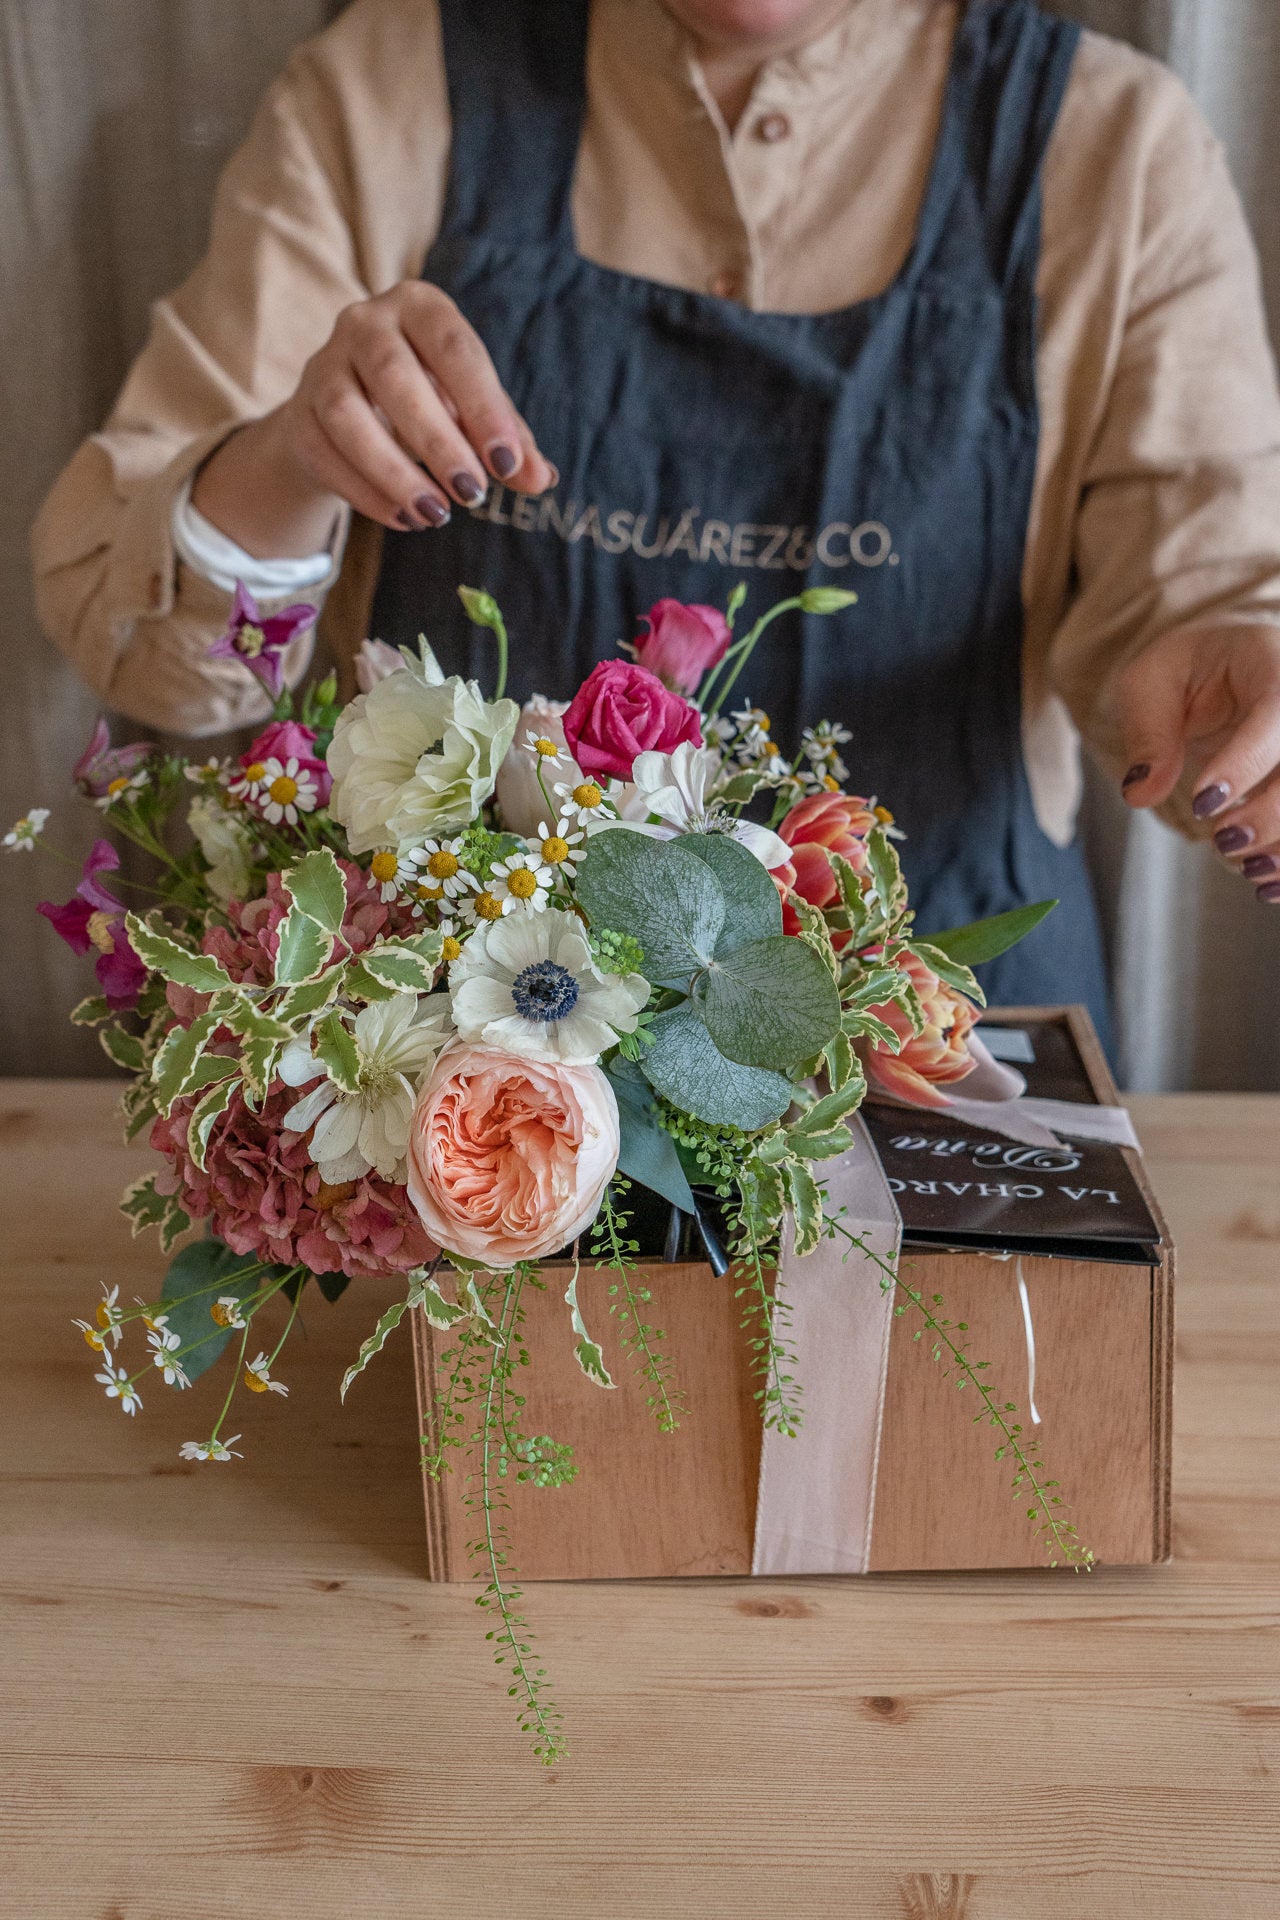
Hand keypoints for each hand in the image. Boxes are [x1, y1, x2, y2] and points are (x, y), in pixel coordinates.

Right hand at [193, 281, 555, 553]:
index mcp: (420, 307)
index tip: (507, 464)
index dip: (483, 408)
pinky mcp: (299, 414)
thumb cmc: (431, 401)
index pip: (454, 349)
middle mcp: (364, 322)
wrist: (353, 415)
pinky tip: (405, 519)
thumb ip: (509, 442)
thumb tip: (541, 479)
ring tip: (437, 515)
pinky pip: (325, 452)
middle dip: (438, 442)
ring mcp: (323, 365)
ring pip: (349, 415)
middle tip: (473, 494)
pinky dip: (366, 492)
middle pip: (395, 376)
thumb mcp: (475, 414)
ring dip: (394, 472)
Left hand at [1117, 623, 1279, 902]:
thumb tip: (1140, 794)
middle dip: (1272, 813)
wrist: (1232, 661)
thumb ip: (1147, 733)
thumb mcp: (1151, 681)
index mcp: (1272, 662)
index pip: (1276, 714)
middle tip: (1223, 841)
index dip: (1244, 764)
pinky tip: (1268, 886)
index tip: (1203, 805)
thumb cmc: (1188, 667)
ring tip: (1247, 870)